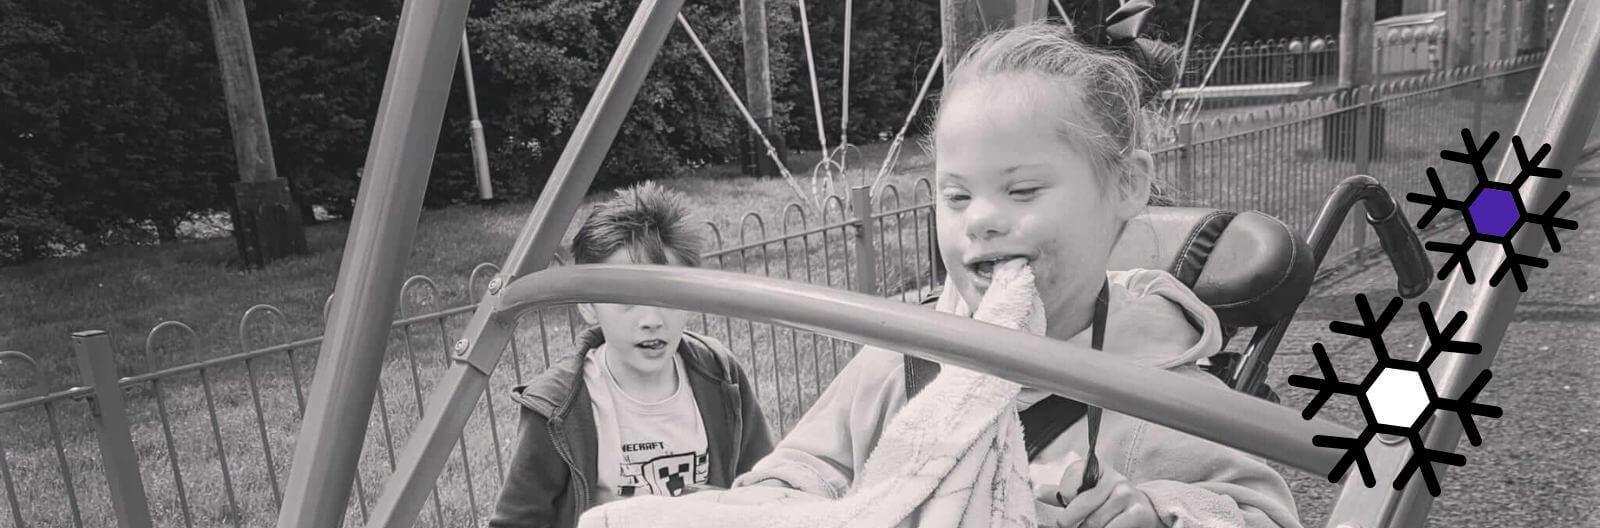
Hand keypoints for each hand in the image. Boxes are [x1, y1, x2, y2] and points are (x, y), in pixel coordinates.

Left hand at [1034, 459, 1159, 527]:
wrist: (1144, 510)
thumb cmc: (1107, 501)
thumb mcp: (1086, 491)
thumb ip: (1062, 492)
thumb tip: (1037, 491)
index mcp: (1097, 467)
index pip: (1069, 483)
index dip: (1065, 497)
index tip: (1068, 502)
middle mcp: (1113, 478)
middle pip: (1079, 505)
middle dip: (1069, 521)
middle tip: (1067, 525)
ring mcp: (1126, 495)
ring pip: (1094, 522)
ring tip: (1087, 526)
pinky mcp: (1137, 513)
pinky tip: (1103, 527)